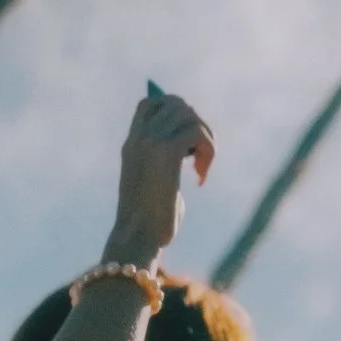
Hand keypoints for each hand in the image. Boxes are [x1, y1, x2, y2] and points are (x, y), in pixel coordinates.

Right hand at [106, 89, 214, 265]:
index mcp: (131, 144)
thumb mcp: (154, 182)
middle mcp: (139, 138)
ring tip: (202, 168)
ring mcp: (150, 143)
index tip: (188, 138)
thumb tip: (194, 137)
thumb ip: (166, 158)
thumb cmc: (149, 219)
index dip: (176, 111)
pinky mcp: (167, 154)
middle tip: (203, 155)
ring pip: (190, 116)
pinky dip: (208, 152)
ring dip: (206, 140)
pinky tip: (201, 176)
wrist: (138, 237)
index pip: (150, 103)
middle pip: (177, 104)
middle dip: (198, 125)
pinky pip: (197, 134)